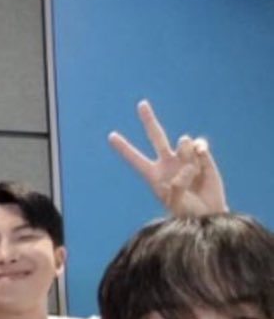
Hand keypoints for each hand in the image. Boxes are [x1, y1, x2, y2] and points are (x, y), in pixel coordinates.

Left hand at [108, 99, 226, 215]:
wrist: (208, 214)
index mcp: (153, 175)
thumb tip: (187, 166)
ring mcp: (184, 158)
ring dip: (187, 154)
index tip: (111, 136)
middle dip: (149, 120)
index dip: (124, 148)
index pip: (135, 159)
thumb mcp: (175, 203)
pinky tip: (201, 154)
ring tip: (192, 172)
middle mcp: (167, 163)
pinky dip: (200, 148)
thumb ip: (177, 185)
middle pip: (156, 136)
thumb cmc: (186, 213)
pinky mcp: (202, 157)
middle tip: (141, 103)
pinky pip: (199, 144)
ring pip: (182, 142)